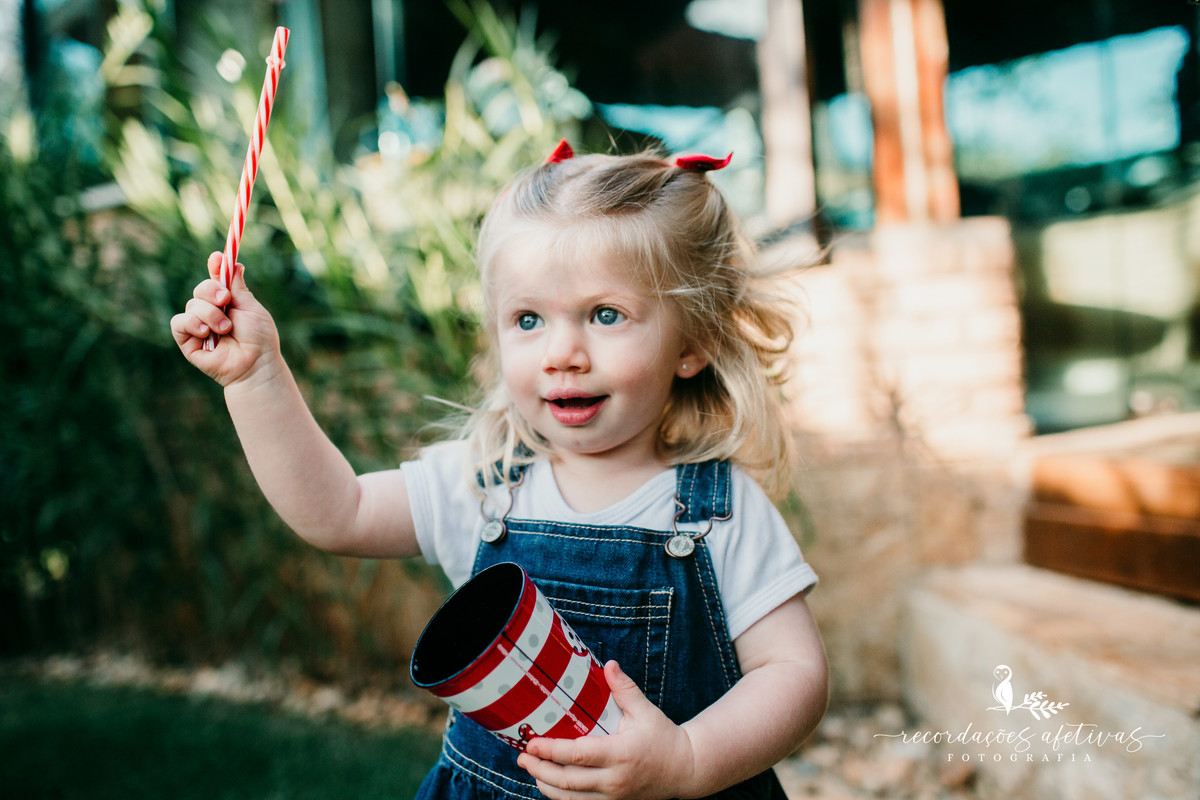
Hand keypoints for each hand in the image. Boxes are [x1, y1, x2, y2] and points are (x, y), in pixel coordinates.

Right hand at [170, 251, 281, 387]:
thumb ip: (238, 287)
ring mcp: (198, 326)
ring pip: (191, 305)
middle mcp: (210, 311)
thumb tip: (234, 262)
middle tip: (225, 300)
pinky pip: (179, 323)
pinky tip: (207, 333)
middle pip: (200, 288)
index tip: (218, 257)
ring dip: (209, 314)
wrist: (256, 364)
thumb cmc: (259, 339)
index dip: (215, 266)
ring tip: (225, 329)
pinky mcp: (187, 341)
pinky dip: (192, 324)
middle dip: (212, 291)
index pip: (215, 279)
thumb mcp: (251, 308)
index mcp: (227, 302)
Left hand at [517, 661, 697, 799]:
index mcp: (621, 754)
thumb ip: (625, 689)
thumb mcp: (646, 711)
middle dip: (541, 770)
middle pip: (569, 782)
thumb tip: (609, 665)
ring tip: (530, 770)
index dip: (552, 751)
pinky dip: (562, 797)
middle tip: (522, 757)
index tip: (532, 743)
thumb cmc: (663, 737)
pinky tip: (549, 785)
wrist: (686, 770)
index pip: (579, 756)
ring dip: (547, 786)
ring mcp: (615, 797)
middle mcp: (615, 780)